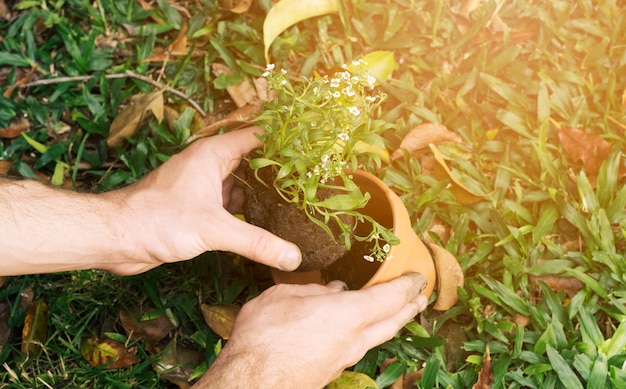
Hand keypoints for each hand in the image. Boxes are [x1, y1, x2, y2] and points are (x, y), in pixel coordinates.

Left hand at [105, 127, 301, 274]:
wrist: (116, 238)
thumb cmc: (156, 219)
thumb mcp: (214, 229)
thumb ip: (256, 242)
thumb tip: (293, 256)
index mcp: (213, 154)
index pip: (257, 137)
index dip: (283, 141)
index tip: (311, 149)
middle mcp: (208, 166)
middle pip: (252, 162)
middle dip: (278, 173)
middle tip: (310, 182)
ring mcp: (202, 187)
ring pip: (241, 186)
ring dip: (262, 196)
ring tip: (295, 204)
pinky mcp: (196, 208)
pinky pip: (229, 206)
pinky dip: (245, 213)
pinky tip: (264, 225)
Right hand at [197, 273, 428, 388]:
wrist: (252, 383)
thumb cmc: (265, 336)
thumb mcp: (284, 296)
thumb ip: (314, 291)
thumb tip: (335, 290)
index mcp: (349, 314)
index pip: (391, 296)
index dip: (408, 284)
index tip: (418, 275)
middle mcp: (355, 338)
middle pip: (395, 321)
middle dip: (411, 306)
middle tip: (421, 295)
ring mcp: (346, 357)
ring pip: (381, 336)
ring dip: (394, 320)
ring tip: (400, 311)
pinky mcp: (333, 369)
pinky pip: (362, 345)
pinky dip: (371, 331)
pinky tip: (360, 327)